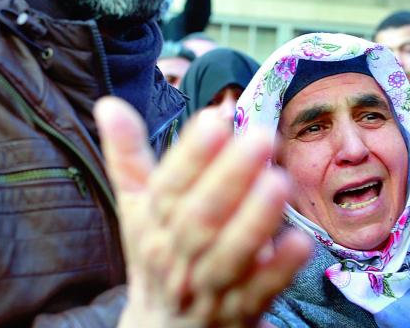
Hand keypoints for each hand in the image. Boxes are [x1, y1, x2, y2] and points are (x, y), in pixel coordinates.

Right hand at [94, 97, 311, 326]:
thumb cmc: (157, 259)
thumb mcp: (138, 211)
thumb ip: (128, 158)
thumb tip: (108, 104)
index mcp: (152, 227)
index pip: (168, 188)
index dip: (191, 155)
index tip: (216, 119)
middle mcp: (175, 259)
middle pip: (198, 219)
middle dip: (229, 178)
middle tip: (261, 138)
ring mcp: (207, 290)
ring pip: (226, 257)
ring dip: (252, 221)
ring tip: (279, 181)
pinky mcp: (239, 314)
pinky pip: (258, 293)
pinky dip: (277, 270)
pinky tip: (301, 241)